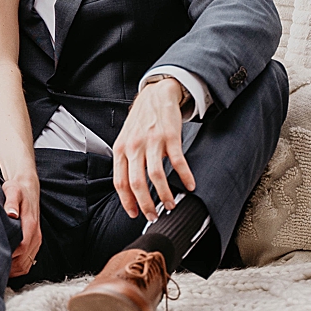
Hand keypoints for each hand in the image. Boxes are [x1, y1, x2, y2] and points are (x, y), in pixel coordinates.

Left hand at [3, 174, 41, 276]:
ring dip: (13, 270)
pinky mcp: (35, 243)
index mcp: (30, 223)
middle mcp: (36, 235)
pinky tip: (6, 266)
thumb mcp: (12, 190)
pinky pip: (28, 262)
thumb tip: (11, 213)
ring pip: (26, 264)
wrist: (28, 189)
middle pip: (23, 260)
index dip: (9, 256)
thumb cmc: (17, 190)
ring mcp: (36, 240)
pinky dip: (18, 268)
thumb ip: (11, 201)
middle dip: (9, 267)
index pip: (22, 247)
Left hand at [112, 77, 194, 218]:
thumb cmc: (141, 121)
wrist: (156, 95)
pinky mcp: (170, 137)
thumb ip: (125, 161)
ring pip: (156, 176)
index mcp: (121, 150)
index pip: (120, 182)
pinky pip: (178, 162)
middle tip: (154, 216)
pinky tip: (190, 185)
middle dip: (146, 204)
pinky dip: (185, 176)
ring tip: (170, 204)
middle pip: (137, 183)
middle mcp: (134, 146)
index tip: (134, 214)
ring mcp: (152, 142)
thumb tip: (128, 188)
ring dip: (164, 195)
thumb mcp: (125, 139)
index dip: (127, 201)